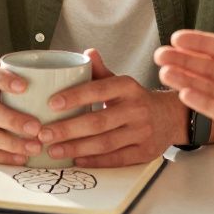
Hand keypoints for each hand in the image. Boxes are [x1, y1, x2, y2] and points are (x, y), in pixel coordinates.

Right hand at [0, 61, 43, 164]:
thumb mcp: (1, 80)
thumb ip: (22, 81)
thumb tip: (62, 86)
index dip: (4, 80)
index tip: (25, 87)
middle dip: (14, 120)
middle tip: (37, 128)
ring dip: (13, 143)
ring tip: (35, 147)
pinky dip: (4, 156)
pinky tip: (22, 157)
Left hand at [36, 49, 182, 167]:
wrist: (170, 117)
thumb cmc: (135, 99)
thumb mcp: (121, 82)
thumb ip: (101, 71)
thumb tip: (87, 52)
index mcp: (128, 87)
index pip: (99, 90)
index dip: (75, 97)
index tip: (51, 103)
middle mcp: (137, 109)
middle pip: (98, 121)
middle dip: (68, 129)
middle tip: (44, 133)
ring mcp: (142, 132)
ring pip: (105, 143)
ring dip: (76, 148)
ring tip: (52, 150)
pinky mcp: (144, 153)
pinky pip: (116, 159)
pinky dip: (94, 160)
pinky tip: (75, 160)